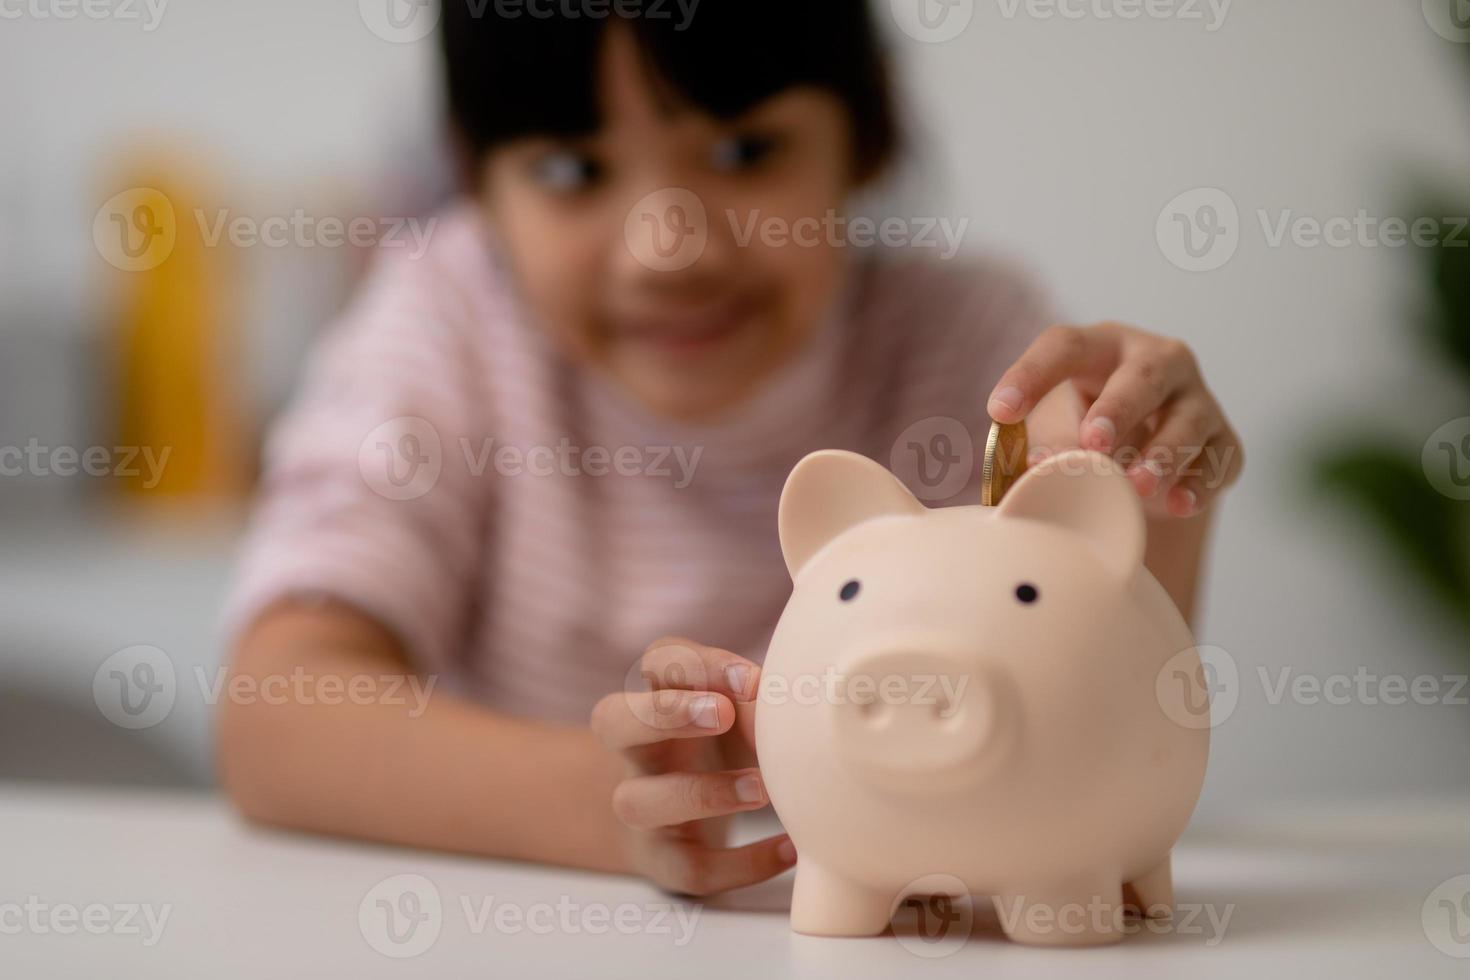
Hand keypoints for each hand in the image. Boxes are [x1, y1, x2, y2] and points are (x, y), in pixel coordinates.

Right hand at [590, 637, 795, 895]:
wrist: (670, 820)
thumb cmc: (716, 745)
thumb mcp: (735, 713)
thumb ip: (756, 702)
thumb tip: (795, 701)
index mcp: (655, 696)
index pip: (657, 662)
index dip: (698, 665)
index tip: (753, 680)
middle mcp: (635, 749)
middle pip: (613, 720)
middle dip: (666, 713)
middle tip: (723, 713)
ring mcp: (641, 806)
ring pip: (638, 801)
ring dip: (700, 793)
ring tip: (762, 790)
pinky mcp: (663, 859)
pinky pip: (690, 868)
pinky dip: (741, 863)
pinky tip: (789, 848)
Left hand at [987, 322, 1243, 517]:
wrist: (1153, 454)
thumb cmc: (1091, 430)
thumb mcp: (1060, 427)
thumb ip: (1042, 447)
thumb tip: (1031, 474)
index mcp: (1102, 347)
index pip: (1065, 346)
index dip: (1031, 374)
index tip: (1000, 411)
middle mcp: (1157, 362)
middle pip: (1143, 375)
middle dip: (1119, 408)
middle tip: (1093, 442)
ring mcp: (1197, 399)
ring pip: (1189, 419)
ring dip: (1163, 453)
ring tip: (1137, 485)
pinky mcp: (1224, 440)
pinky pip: (1219, 459)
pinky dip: (1200, 483)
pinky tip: (1179, 504)